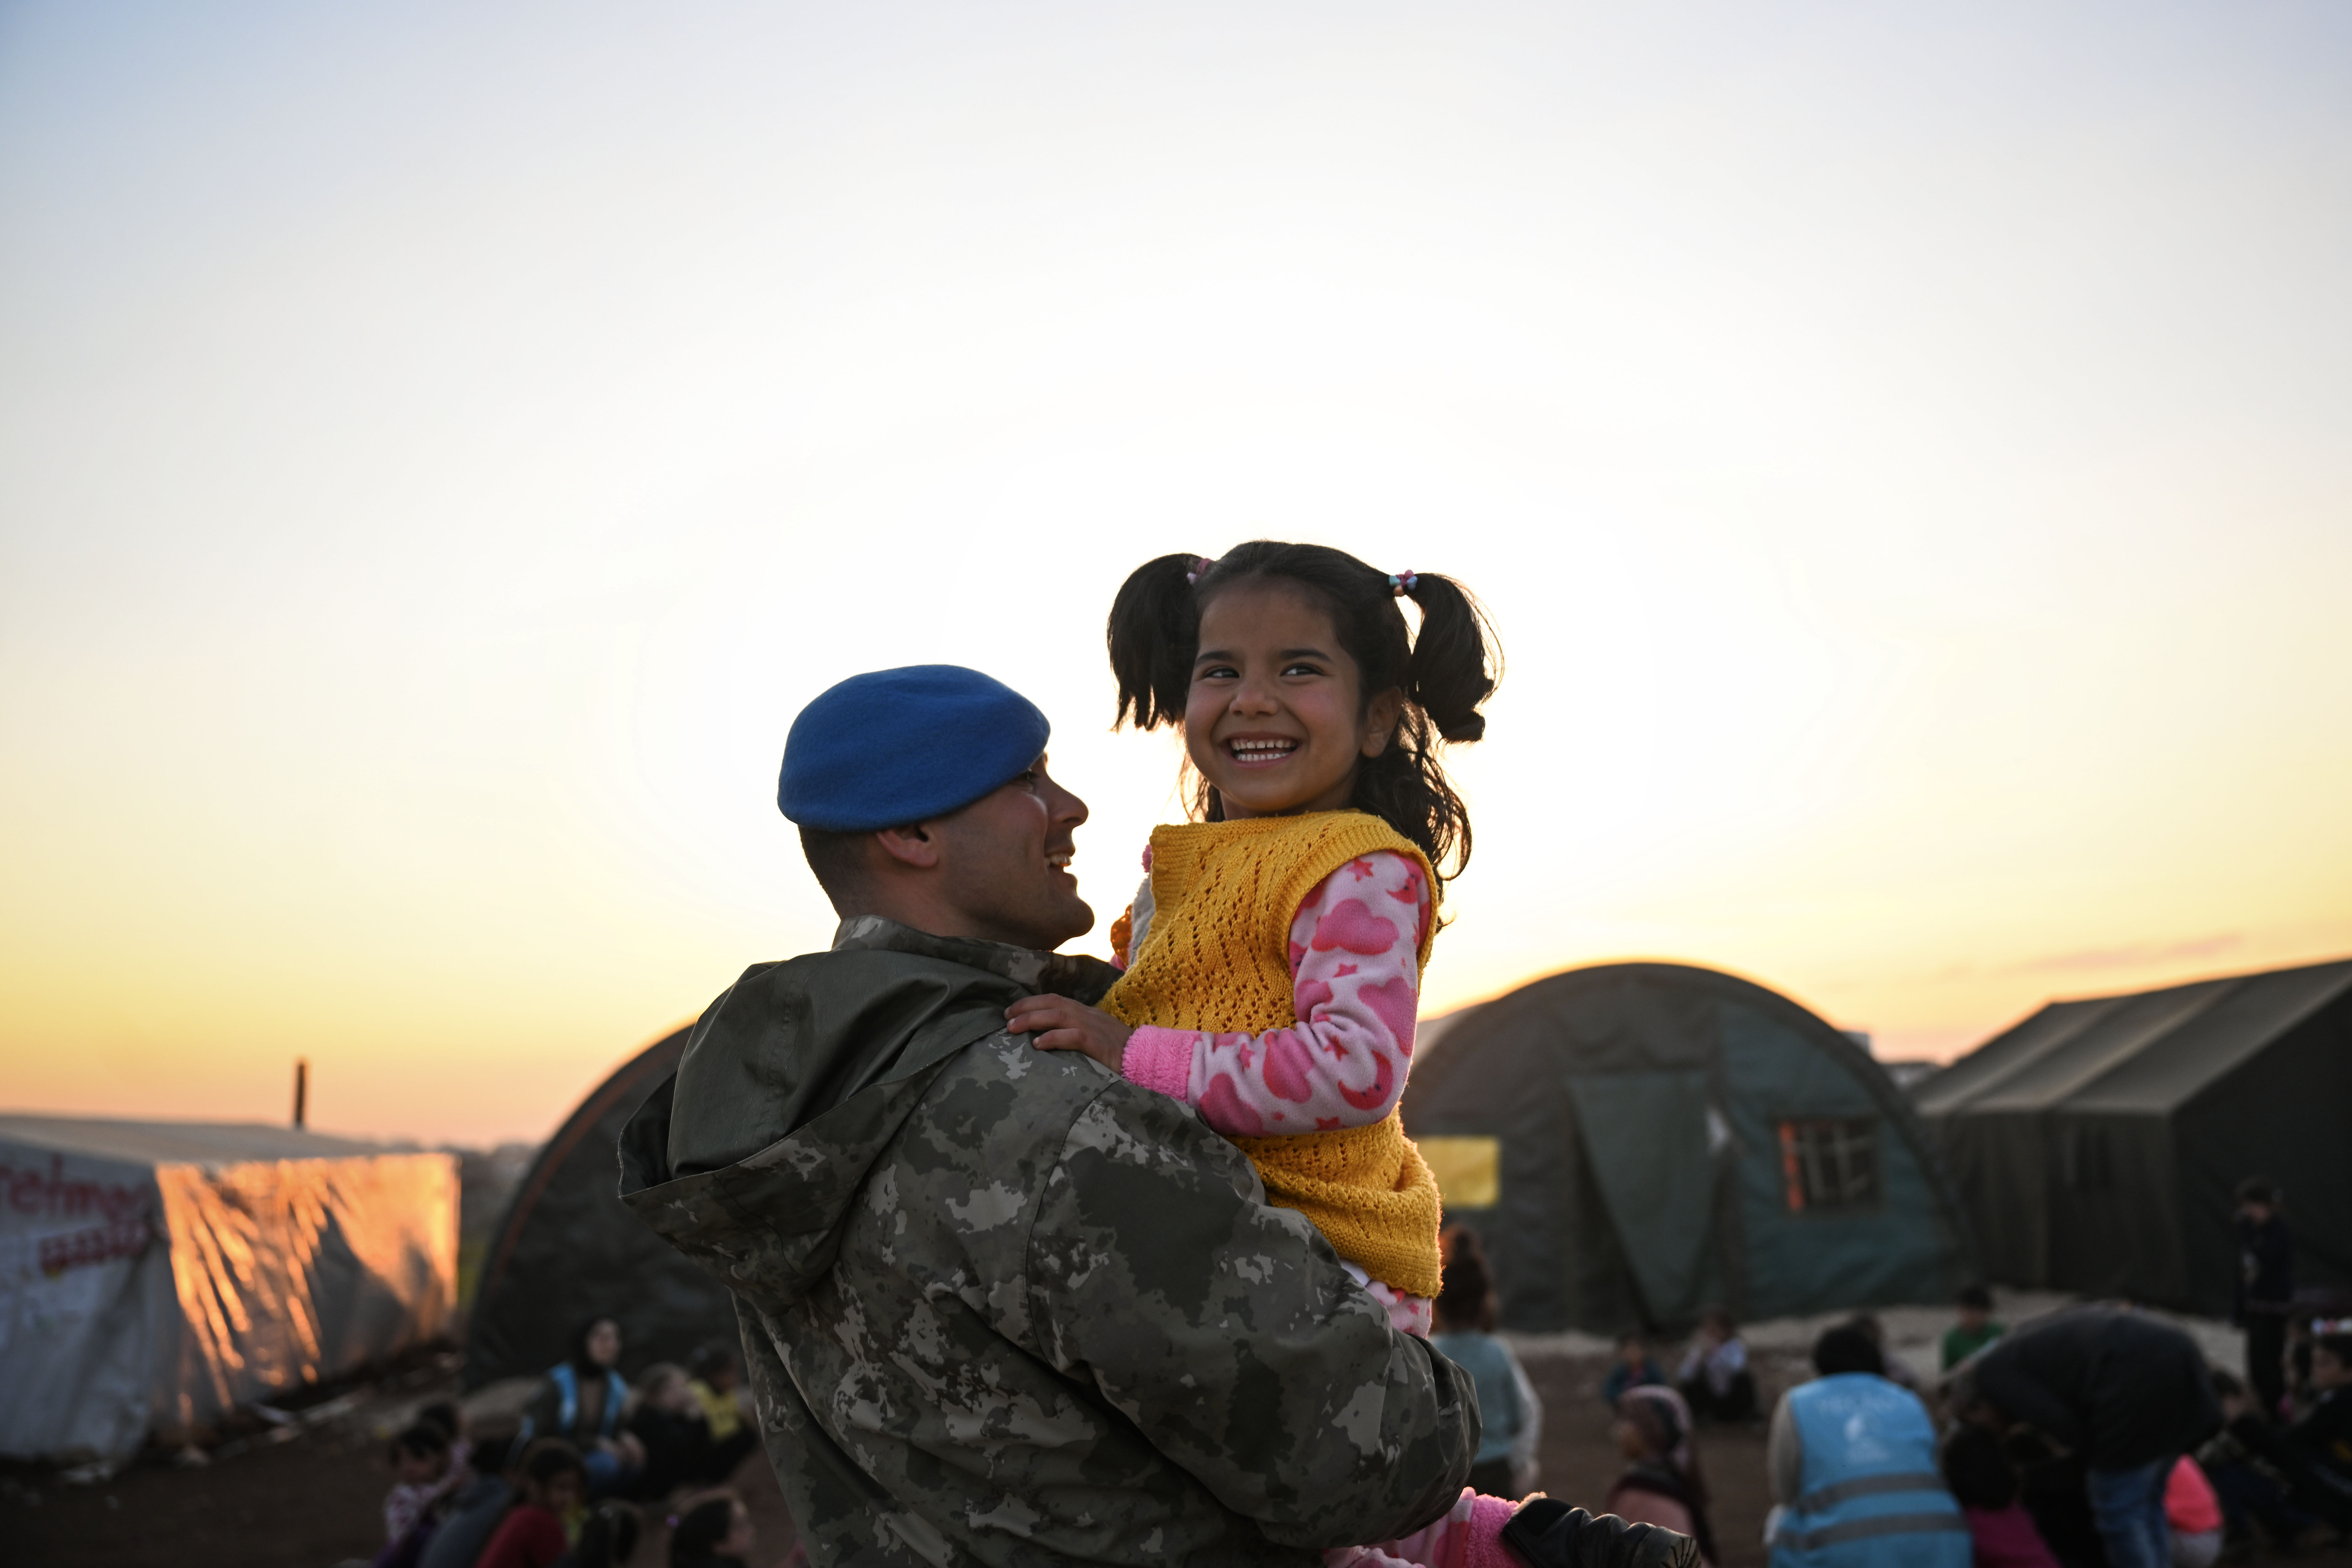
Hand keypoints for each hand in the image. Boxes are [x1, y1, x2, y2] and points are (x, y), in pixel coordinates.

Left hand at [1006, 995, 1134, 1072]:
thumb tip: (1049, 1038)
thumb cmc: (1120, 1054)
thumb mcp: (1096, 1039)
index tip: (1012, 1011)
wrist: (1148, 1059)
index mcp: (1087, 1013)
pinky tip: (1038, 1044)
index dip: (1032, 1003)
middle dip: (1026, 1007)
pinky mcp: (1099, 1044)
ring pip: (1058, 1015)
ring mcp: (1095, 1027)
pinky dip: (1053, 1038)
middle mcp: (1089, 1015)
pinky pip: (1073, 1036)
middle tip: (1006, 1017)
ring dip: (1032, 1020)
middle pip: (1053, 1003)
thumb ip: (1075, 1035)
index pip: (1055, 1000)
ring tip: (1013, 1028)